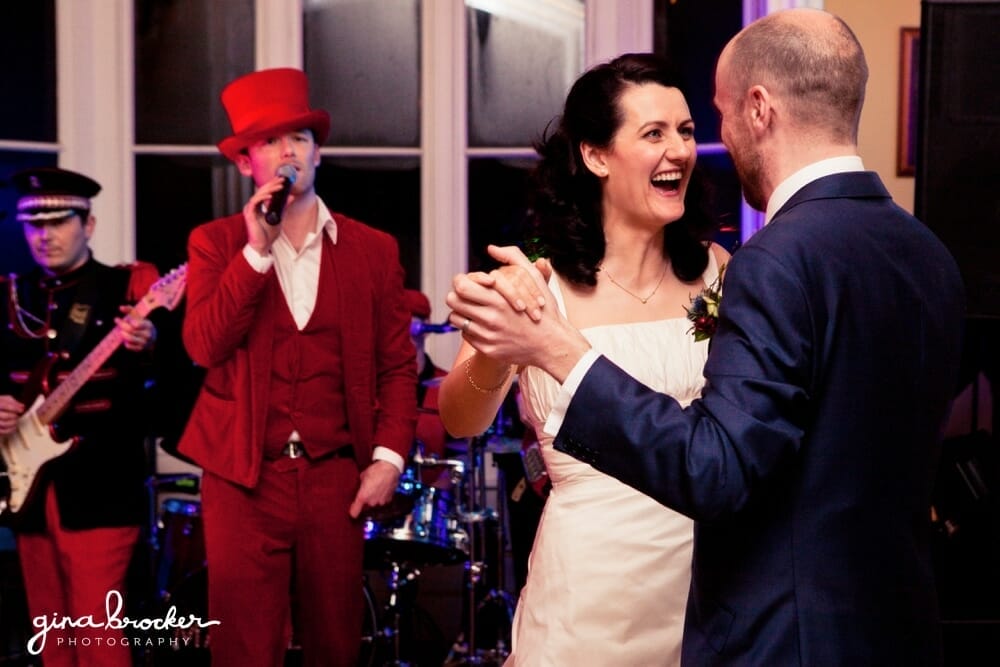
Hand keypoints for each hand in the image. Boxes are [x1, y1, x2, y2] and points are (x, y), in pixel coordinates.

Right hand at [0, 395, 24, 435]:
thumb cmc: (0, 404)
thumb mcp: (5, 400)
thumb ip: (13, 402)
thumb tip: (23, 407)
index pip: (4, 405)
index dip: (14, 408)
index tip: (22, 410)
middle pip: (4, 416)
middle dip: (13, 416)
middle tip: (17, 416)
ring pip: (3, 424)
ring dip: (12, 423)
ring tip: (16, 421)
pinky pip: (1, 431)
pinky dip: (9, 430)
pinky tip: (14, 427)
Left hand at [116, 306, 156, 351]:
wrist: (153, 339)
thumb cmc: (143, 325)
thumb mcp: (140, 317)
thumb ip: (130, 311)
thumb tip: (120, 307)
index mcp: (148, 325)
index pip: (135, 324)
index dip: (125, 322)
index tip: (118, 318)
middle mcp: (147, 334)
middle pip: (130, 330)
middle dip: (121, 326)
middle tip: (116, 321)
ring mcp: (144, 342)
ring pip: (129, 339)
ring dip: (123, 334)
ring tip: (121, 331)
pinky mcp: (140, 349)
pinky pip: (129, 346)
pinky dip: (125, 342)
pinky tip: (125, 339)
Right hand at [243, 174, 292, 255]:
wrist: (263, 246)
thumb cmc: (268, 235)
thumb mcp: (279, 217)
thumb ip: (283, 207)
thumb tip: (291, 197)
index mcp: (258, 206)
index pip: (265, 192)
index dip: (272, 185)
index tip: (281, 180)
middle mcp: (253, 206)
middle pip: (262, 191)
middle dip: (272, 184)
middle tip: (282, 179)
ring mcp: (250, 209)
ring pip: (258, 194)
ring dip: (269, 189)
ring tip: (279, 186)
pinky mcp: (249, 214)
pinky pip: (255, 202)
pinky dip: (263, 197)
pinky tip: (270, 196)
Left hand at [349, 460, 401, 518]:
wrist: (390, 468)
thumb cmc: (376, 470)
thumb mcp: (363, 476)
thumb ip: (361, 485)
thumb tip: (362, 487)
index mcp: (363, 496)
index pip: (354, 512)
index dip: (353, 511)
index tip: (353, 511)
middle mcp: (372, 501)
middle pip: (366, 505)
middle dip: (367, 499)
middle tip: (368, 488)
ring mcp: (381, 501)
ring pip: (375, 502)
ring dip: (375, 497)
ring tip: (377, 486)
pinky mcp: (389, 499)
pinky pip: (383, 500)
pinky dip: (382, 496)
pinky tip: (383, 487)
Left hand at [445, 246, 590, 381]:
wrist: (552, 344)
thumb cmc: (544, 310)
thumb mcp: (534, 278)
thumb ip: (513, 257)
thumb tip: (491, 248)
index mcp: (499, 298)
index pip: (461, 286)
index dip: (462, 281)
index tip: (469, 283)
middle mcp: (491, 318)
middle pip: (453, 301)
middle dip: (457, 295)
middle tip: (467, 295)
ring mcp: (488, 335)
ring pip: (456, 318)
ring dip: (462, 312)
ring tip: (475, 310)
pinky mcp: (488, 349)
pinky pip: (466, 334)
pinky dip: (472, 328)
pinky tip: (484, 325)